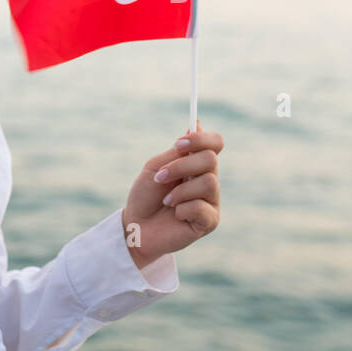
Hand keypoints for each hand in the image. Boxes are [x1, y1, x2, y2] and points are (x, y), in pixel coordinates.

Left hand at [121, 119, 222, 267]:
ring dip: (180, 191)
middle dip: (181, 166)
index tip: (179, 144)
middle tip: (160, 177)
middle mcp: (209, 178)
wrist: (135, 226)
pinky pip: (202, 207)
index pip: (215, 143)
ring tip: (167, 201)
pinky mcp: (210, 221)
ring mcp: (212, 200)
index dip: (201, 139)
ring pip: (208, 182)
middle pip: (211, 160)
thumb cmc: (145, 196)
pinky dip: (182, 209)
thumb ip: (177, 151)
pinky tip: (175, 215)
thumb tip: (197, 124)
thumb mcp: (156, 168)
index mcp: (197, 163)